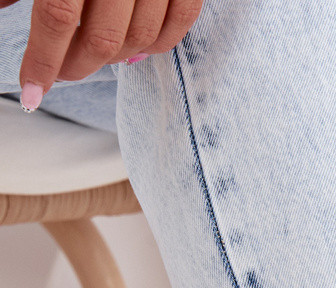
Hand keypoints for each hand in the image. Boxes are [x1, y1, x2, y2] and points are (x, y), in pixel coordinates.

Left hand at [0, 0, 202, 109]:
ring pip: (139, 38)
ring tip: (93, 58)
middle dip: (76, 67)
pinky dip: (158, 45)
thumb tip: (3, 7)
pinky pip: (179, 21)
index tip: (32, 93)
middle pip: (102, 38)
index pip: (58, 18)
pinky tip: (134, 53)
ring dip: (113, 60)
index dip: (43, 63)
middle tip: (59, 73)